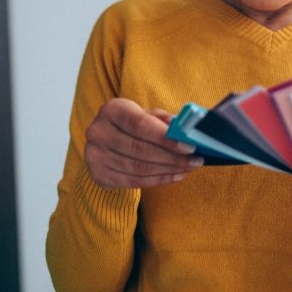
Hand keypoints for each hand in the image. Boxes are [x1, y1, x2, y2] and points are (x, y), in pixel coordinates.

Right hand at [84, 98, 202, 187]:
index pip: (140, 125)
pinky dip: (157, 180)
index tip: (189, 147)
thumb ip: (166, 120)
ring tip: (188, 169)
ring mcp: (95, 155)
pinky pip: (133, 181)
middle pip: (140, 149)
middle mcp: (97, 131)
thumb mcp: (149, 115)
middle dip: (172, 158)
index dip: (166, 138)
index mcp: (112, 110)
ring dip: (168, 170)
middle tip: (196, 161)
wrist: (109, 141)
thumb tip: (184, 129)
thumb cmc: (135, 125)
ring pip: (138, 168)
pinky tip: (175, 176)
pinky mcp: (98, 174)